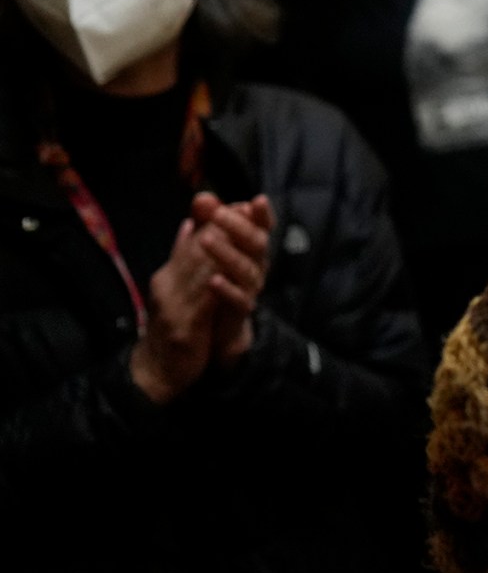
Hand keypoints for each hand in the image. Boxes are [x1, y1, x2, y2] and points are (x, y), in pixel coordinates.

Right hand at [130, 216, 244, 403]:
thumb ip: (182, 258)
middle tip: (246, 207)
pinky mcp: (182, 327)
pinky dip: (215, 286)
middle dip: (222, 227)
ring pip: (199, 270)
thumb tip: (188, 225)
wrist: (156, 370)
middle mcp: (167, 284)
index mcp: (168, 274)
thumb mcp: (177, 289)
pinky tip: (228, 274)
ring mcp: (173, 304)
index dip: (217, 221)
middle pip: (196, 249)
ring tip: (242, 230)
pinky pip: (202, 302)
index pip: (193, 241)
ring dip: (222, 248)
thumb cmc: (172, 328)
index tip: (241, 202)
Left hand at [186, 193, 272, 365]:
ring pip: (246, 269)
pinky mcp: (240, 312)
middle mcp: (256, 267)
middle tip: (218, 213)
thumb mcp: (209, 249)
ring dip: (227, 253)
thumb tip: (202, 196)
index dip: (262, 215)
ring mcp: (251, 290)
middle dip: (238, 227)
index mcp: (250, 250)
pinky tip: (213, 279)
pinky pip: (239, 300)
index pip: (261, 228)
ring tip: (206, 239)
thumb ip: (206, 224)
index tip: (257, 200)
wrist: (215, 330)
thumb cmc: (217, 282)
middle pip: (256, 244)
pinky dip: (227, 289)